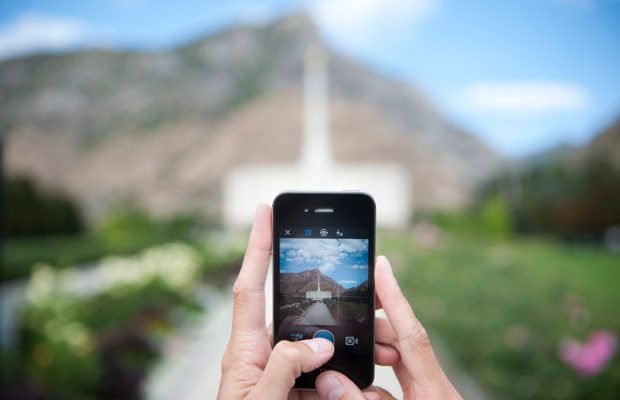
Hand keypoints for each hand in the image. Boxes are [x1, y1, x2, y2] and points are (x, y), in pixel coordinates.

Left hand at [217, 205, 375, 399]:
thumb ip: (283, 369)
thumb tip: (318, 343)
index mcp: (244, 351)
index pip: (249, 286)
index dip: (256, 247)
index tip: (265, 212)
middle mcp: (263, 355)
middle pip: (296, 312)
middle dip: (331, 302)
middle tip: (364, 294)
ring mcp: (282, 374)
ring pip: (320, 346)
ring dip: (349, 344)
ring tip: (380, 345)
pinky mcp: (297, 392)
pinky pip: (328, 376)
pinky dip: (348, 377)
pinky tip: (367, 378)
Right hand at [318, 256, 461, 399]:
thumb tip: (329, 378)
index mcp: (432, 389)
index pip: (411, 331)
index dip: (394, 295)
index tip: (382, 264)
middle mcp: (432, 385)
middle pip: (400, 340)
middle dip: (373, 329)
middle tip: (346, 322)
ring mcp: (428, 392)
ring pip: (397, 358)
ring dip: (372, 355)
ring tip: (345, 368)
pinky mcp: (422, 399)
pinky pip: (398, 377)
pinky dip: (376, 377)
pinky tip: (358, 388)